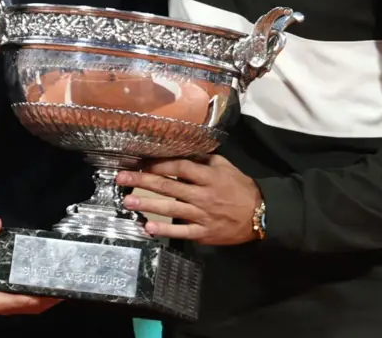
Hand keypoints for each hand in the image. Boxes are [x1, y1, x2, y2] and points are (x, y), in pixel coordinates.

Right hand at [0, 217, 61, 315]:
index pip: (8, 302)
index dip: (27, 300)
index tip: (45, 293)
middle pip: (24, 306)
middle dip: (44, 299)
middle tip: (62, 287)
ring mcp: (5, 305)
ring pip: (30, 307)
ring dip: (47, 300)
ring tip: (63, 288)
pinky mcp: (12, 302)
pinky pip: (30, 304)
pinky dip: (42, 298)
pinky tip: (54, 290)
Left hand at [117, 156, 260, 245]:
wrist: (260, 214)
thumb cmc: (239, 187)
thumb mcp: (225, 167)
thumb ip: (203, 159)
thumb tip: (180, 149)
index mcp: (208, 176)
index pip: (179, 167)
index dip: (158, 165)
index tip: (139, 162)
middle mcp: (202, 195)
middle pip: (168, 186)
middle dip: (142, 181)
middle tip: (121, 178)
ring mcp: (202, 215)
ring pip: (171, 209)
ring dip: (147, 205)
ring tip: (127, 202)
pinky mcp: (203, 232)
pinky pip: (181, 232)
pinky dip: (165, 230)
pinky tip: (148, 227)